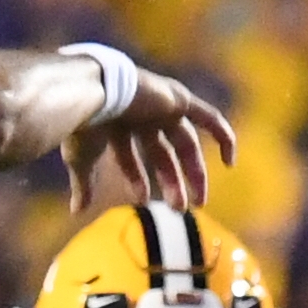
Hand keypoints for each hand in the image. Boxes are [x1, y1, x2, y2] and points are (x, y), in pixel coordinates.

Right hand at [0, 50, 236, 207]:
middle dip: (171, 181)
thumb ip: (83, 184)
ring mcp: (161, 105)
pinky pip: (209, 118)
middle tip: (180, 209)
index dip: (136, 179)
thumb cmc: (83, 125)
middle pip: (164, 153)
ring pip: (185, 144)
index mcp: (117, 123)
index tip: (142, 201)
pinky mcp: (179, 99)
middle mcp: (140, 113)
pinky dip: (222, 136)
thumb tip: (77, 212)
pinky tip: (230, 162)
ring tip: (198, 204)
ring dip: (192, 174)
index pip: (130, 155)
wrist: (92, 95)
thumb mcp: (81, 159)